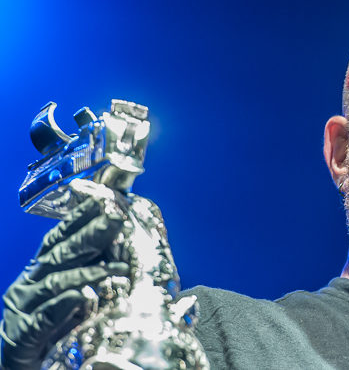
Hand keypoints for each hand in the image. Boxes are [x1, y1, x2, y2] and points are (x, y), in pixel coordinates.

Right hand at [1, 192, 128, 368]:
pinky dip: (65, 304)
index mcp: (40, 271)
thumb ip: (88, 272)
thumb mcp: (72, 295)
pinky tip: (83, 296)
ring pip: (56, 282)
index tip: (102, 200)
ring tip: (118, 267)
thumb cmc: (50, 329)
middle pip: (60, 253)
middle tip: (115, 220)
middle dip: (90, 234)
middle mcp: (29, 284)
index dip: (79, 218)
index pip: (59, 238)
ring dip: (90, 273)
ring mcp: (23, 308)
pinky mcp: (22, 334)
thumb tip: (123, 251)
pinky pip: (45, 316)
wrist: (20, 366)